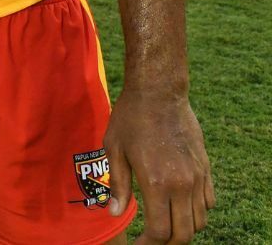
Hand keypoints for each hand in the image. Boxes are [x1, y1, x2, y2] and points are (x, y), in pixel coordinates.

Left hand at [105, 87, 213, 242]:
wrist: (159, 92)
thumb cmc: (130, 118)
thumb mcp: (114, 149)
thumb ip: (118, 185)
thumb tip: (115, 213)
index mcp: (156, 183)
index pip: (160, 231)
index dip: (149, 243)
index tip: (138, 243)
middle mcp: (182, 185)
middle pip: (184, 233)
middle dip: (167, 242)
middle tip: (151, 239)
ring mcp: (198, 177)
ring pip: (200, 220)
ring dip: (184, 228)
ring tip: (164, 222)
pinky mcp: (205, 168)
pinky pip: (209, 202)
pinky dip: (197, 211)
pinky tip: (179, 204)